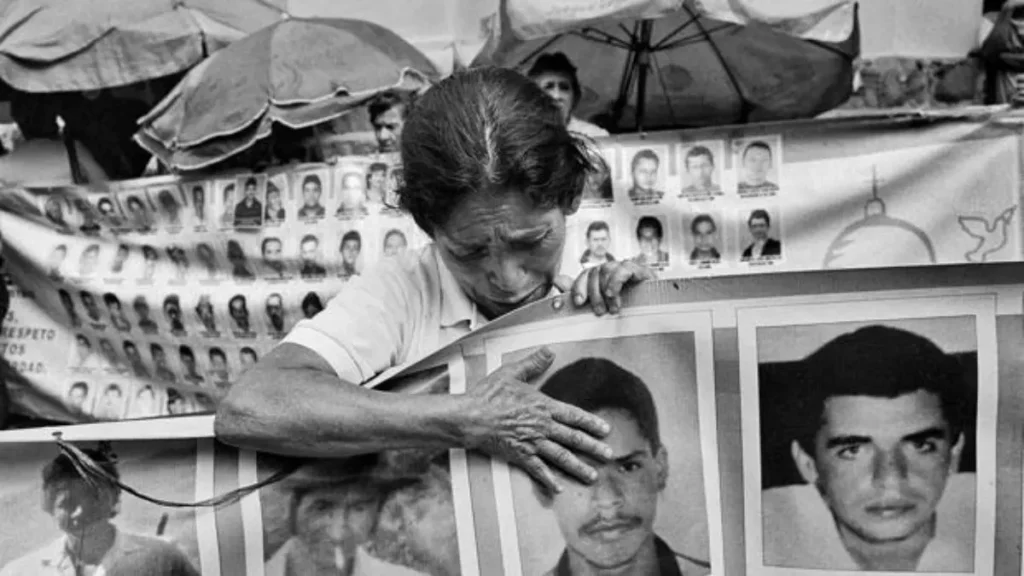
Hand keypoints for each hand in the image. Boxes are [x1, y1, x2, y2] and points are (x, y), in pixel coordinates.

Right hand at [459, 347, 611, 493]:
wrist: (470, 416)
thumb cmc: (489, 394)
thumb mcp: (511, 372)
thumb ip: (533, 363)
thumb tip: (550, 351)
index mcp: (543, 406)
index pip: (574, 415)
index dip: (591, 422)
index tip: (606, 430)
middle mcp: (542, 426)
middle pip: (573, 438)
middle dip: (593, 448)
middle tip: (608, 455)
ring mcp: (532, 443)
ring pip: (561, 457)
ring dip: (578, 467)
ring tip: (592, 476)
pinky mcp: (519, 455)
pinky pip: (538, 470)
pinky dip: (549, 480)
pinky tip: (559, 488)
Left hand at [553, 261, 655, 315]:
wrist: (659, 317)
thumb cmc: (629, 313)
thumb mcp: (601, 306)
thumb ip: (580, 293)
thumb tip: (557, 279)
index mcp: (602, 279)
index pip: (584, 275)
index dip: (576, 287)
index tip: (576, 303)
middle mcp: (612, 271)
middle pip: (593, 272)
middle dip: (592, 293)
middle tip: (597, 312)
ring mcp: (626, 269)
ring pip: (605, 269)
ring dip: (604, 291)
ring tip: (611, 309)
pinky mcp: (641, 271)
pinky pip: (623, 269)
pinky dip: (615, 282)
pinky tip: (614, 295)